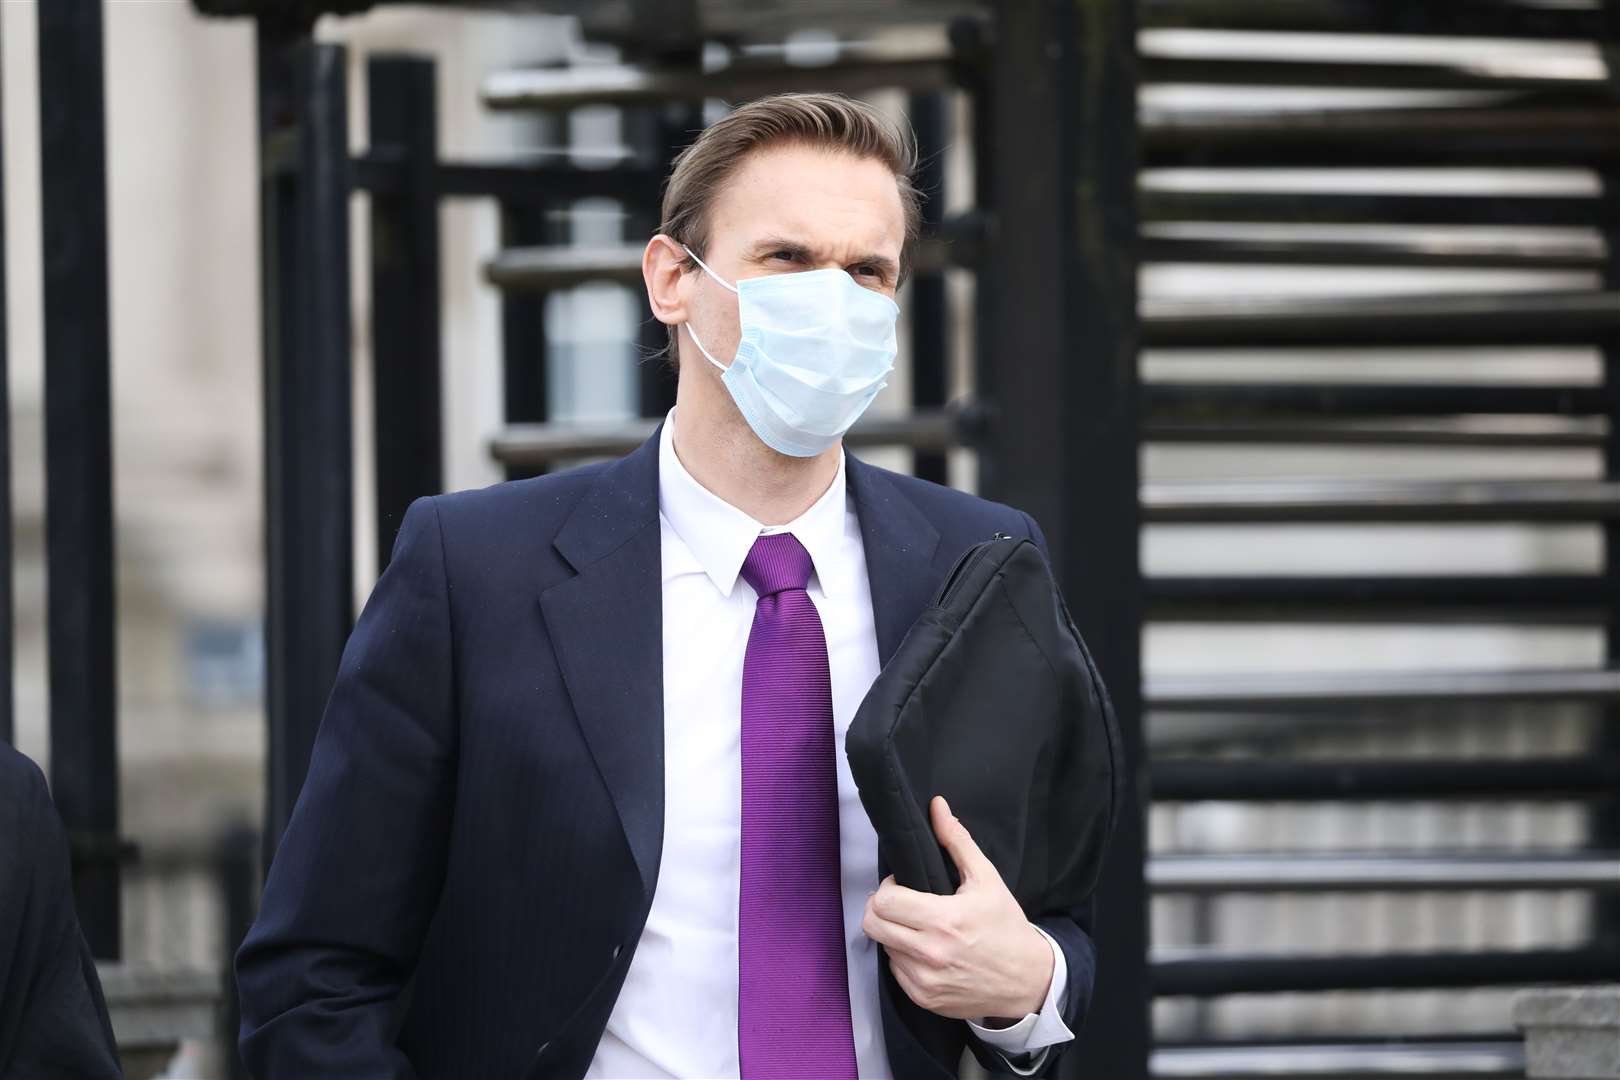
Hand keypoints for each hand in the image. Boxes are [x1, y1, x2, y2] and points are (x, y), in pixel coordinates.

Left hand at [860, 795, 1052, 1022]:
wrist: (1028, 980)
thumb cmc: (1006, 926)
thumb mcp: (987, 879)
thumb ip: (957, 841)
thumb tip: (936, 806)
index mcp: (944, 920)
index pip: (884, 901)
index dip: (888, 888)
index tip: (904, 886)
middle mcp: (930, 954)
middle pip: (872, 924)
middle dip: (882, 908)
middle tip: (902, 903)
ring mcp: (924, 981)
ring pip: (882, 947)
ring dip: (893, 933)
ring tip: (917, 926)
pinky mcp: (924, 999)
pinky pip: (894, 971)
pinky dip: (903, 957)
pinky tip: (925, 950)